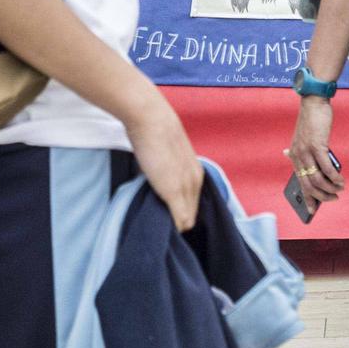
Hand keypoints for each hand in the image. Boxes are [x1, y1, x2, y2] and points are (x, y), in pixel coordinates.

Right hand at [123, 94, 202, 230]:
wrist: (152, 120)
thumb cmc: (156, 134)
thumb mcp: (170, 157)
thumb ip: (170, 172)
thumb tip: (162, 185)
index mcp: (197, 176)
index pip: (193, 208)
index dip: (180, 214)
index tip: (166, 215)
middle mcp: (196, 184)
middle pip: (191, 217)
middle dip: (178, 221)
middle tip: (162, 221)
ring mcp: (186, 189)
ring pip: (187, 222)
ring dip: (174, 224)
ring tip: (158, 222)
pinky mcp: (174, 193)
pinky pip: (179, 221)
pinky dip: (171, 227)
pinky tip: (159, 224)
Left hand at [286, 97, 344, 203]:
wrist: (313, 102)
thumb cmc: (311, 120)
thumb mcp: (303, 138)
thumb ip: (300, 150)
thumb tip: (289, 155)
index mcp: (294, 156)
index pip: (299, 182)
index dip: (307, 197)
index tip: (312, 209)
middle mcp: (298, 156)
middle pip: (308, 184)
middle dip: (322, 196)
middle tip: (333, 198)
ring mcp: (306, 152)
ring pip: (317, 179)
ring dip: (330, 188)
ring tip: (340, 189)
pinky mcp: (317, 146)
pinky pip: (326, 168)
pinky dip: (335, 177)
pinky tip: (340, 180)